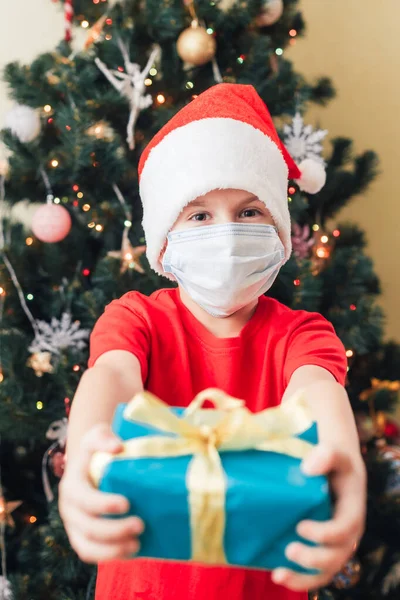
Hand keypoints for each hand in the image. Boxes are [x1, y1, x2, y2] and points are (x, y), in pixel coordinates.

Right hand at [59, 423, 143, 563]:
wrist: (90, 465)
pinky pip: (90, 554)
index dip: (103, 505)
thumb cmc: (98, 449)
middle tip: (141, 525)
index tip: (127, 503)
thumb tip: (118, 448)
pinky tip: (130, 551)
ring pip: (86, 547)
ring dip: (112, 550)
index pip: (84, 499)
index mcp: (72, 485)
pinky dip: (109, 557)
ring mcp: (74, 526)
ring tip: (137, 544)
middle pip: (88, 527)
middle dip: (114, 530)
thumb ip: (104, 438)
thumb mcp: (98, 436)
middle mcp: (69, 509)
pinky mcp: (82, 538)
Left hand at [272, 444, 365, 590]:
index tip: (301, 526)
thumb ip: (325, 455)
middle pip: (336, 558)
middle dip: (313, 559)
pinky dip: (298, 578)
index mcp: (352, 512)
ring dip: (303, 579)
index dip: (324, 534)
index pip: (344, 531)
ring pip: (325, 573)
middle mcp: (347, 534)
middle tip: (289, 549)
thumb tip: (308, 468)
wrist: (335, 469)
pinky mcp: (321, 549)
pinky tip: (276, 573)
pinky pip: (314, 573)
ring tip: (278, 574)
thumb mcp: (334, 453)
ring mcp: (334, 545)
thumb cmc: (334, 462)